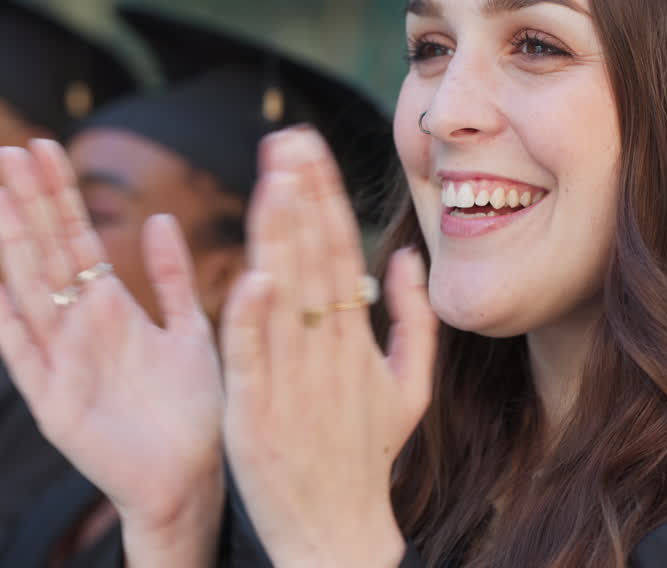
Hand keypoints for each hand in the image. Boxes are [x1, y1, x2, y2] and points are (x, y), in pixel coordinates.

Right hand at [0, 140, 223, 566]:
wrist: (191, 480)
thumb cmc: (193, 412)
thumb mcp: (191, 332)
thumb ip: (173, 279)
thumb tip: (158, 217)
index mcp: (108, 310)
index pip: (76, 239)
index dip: (58, 194)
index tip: (42, 146)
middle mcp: (78, 330)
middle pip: (46, 254)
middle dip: (30, 203)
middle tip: (8, 149)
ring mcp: (61, 364)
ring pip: (31, 292)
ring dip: (13, 244)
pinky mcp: (54, 406)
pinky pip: (24, 359)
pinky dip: (5, 325)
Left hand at [221, 129, 437, 566]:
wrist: (338, 533)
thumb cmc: (367, 458)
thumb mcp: (408, 388)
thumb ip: (414, 320)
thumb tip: (407, 257)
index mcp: (356, 339)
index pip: (339, 250)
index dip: (323, 194)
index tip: (307, 144)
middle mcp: (327, 351)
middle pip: (313, 259)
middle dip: (299, 193)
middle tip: (286, 137)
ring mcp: (292, 382)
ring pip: (284, 297)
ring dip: (278, 236)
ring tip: (272, 178)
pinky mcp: (256, 415)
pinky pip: (252, 359)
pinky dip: (252, 319)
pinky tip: (253, 276)